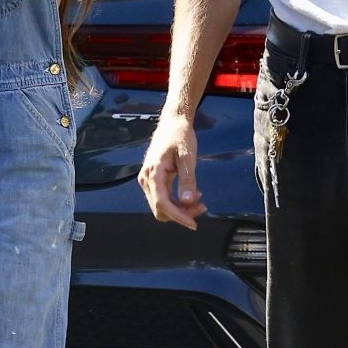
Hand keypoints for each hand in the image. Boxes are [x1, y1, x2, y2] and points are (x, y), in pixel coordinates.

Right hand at [138, 112, 207, 229]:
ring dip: (180, 209)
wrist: (173, 123)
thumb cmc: (180, 136)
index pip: (162, 204)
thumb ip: (187, 180)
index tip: (194, 224)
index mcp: (153, 173)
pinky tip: (191, 195)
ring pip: (161, 206)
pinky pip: (163, 199)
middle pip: (160, 209)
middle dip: (181, 213)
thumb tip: (187, 202)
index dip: (178, 217)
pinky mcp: (152, 180)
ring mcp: (147, 180)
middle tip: (202, 205)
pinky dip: (176, 202)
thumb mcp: (187, 157)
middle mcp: (146, 179)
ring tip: (199, 199)